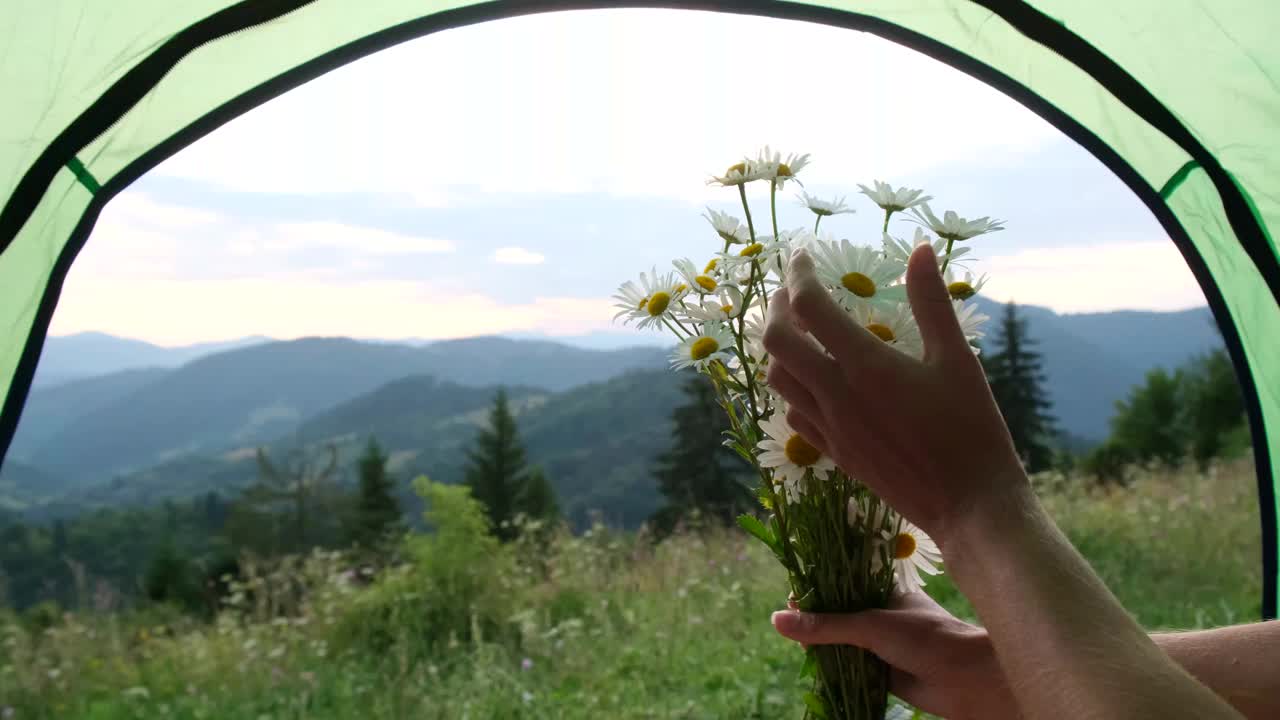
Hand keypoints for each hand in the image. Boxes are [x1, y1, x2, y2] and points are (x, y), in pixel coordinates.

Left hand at [761, 244, 1027, 546]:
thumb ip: (932, 302)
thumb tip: (920, 249)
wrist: (969, 506)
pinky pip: (794, 416)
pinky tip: (812, 380)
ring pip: (778, 380)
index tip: (802, 255)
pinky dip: (793, 389)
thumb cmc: (973, 428)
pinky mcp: (836, 454)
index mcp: (865, 366)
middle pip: (777, 342)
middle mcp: (836, 395)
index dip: (798, 274)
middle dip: (777, 308)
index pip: (810, 307)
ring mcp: (831, 428)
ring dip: (779, 349)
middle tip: (792, 289)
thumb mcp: (958, 359)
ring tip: (797, 329)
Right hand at [772, 593, 1017, 719]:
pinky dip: (835, 669)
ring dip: (824, 646)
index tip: (791, 593)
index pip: (843, 582)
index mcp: (884, 589)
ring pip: (844, 642)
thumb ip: (826, 625)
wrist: (968, 680)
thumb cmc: (926, 637)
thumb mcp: (871, 625)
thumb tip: (778, 621)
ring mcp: (882, 644)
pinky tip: (814, 667)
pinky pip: (851, 668)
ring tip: (796, 645)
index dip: (818, 587)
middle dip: (816, 619)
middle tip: (787, 622)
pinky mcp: (883, 672)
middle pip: (839, 614)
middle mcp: (882, 614)